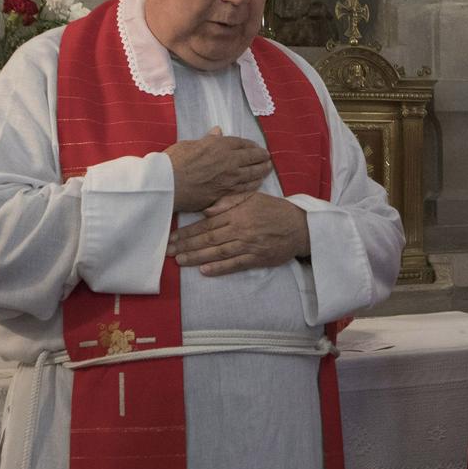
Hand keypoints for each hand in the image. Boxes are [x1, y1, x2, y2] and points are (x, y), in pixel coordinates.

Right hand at [166, 128, 272, 212]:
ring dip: (262, 171)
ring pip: (253, 174)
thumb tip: (217, 132)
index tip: (256, 147)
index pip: (243, 144)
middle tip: (268, 157)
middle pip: (253, 158)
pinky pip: (245, 189)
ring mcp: (230, 179)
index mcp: (220, 146)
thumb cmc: (174, 162)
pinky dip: (253, 185)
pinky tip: (256, 184)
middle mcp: (230, 162)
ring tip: (267, 169)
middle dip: (262, 157)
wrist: (167, 185)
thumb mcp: (190, 144)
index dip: (252, 146)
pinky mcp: (226, 193)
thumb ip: (208, 140)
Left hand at [170, 191, 308, 276]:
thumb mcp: (253, 197)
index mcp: (238, 213)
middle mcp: (241, 229)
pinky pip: (235, 264)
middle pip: (208, 239)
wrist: (299, 226)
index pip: (207, 224)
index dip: (188, 231)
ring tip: (180, 261)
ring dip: (197, 257)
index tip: (172, 237)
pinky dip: (219, 268)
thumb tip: (207, 210)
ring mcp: (249, 244)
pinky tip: (204, 271)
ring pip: (218, 252)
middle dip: (186, 245)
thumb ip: (230, 201)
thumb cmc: (274, 210)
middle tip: (168, 251)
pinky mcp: (257, 258)